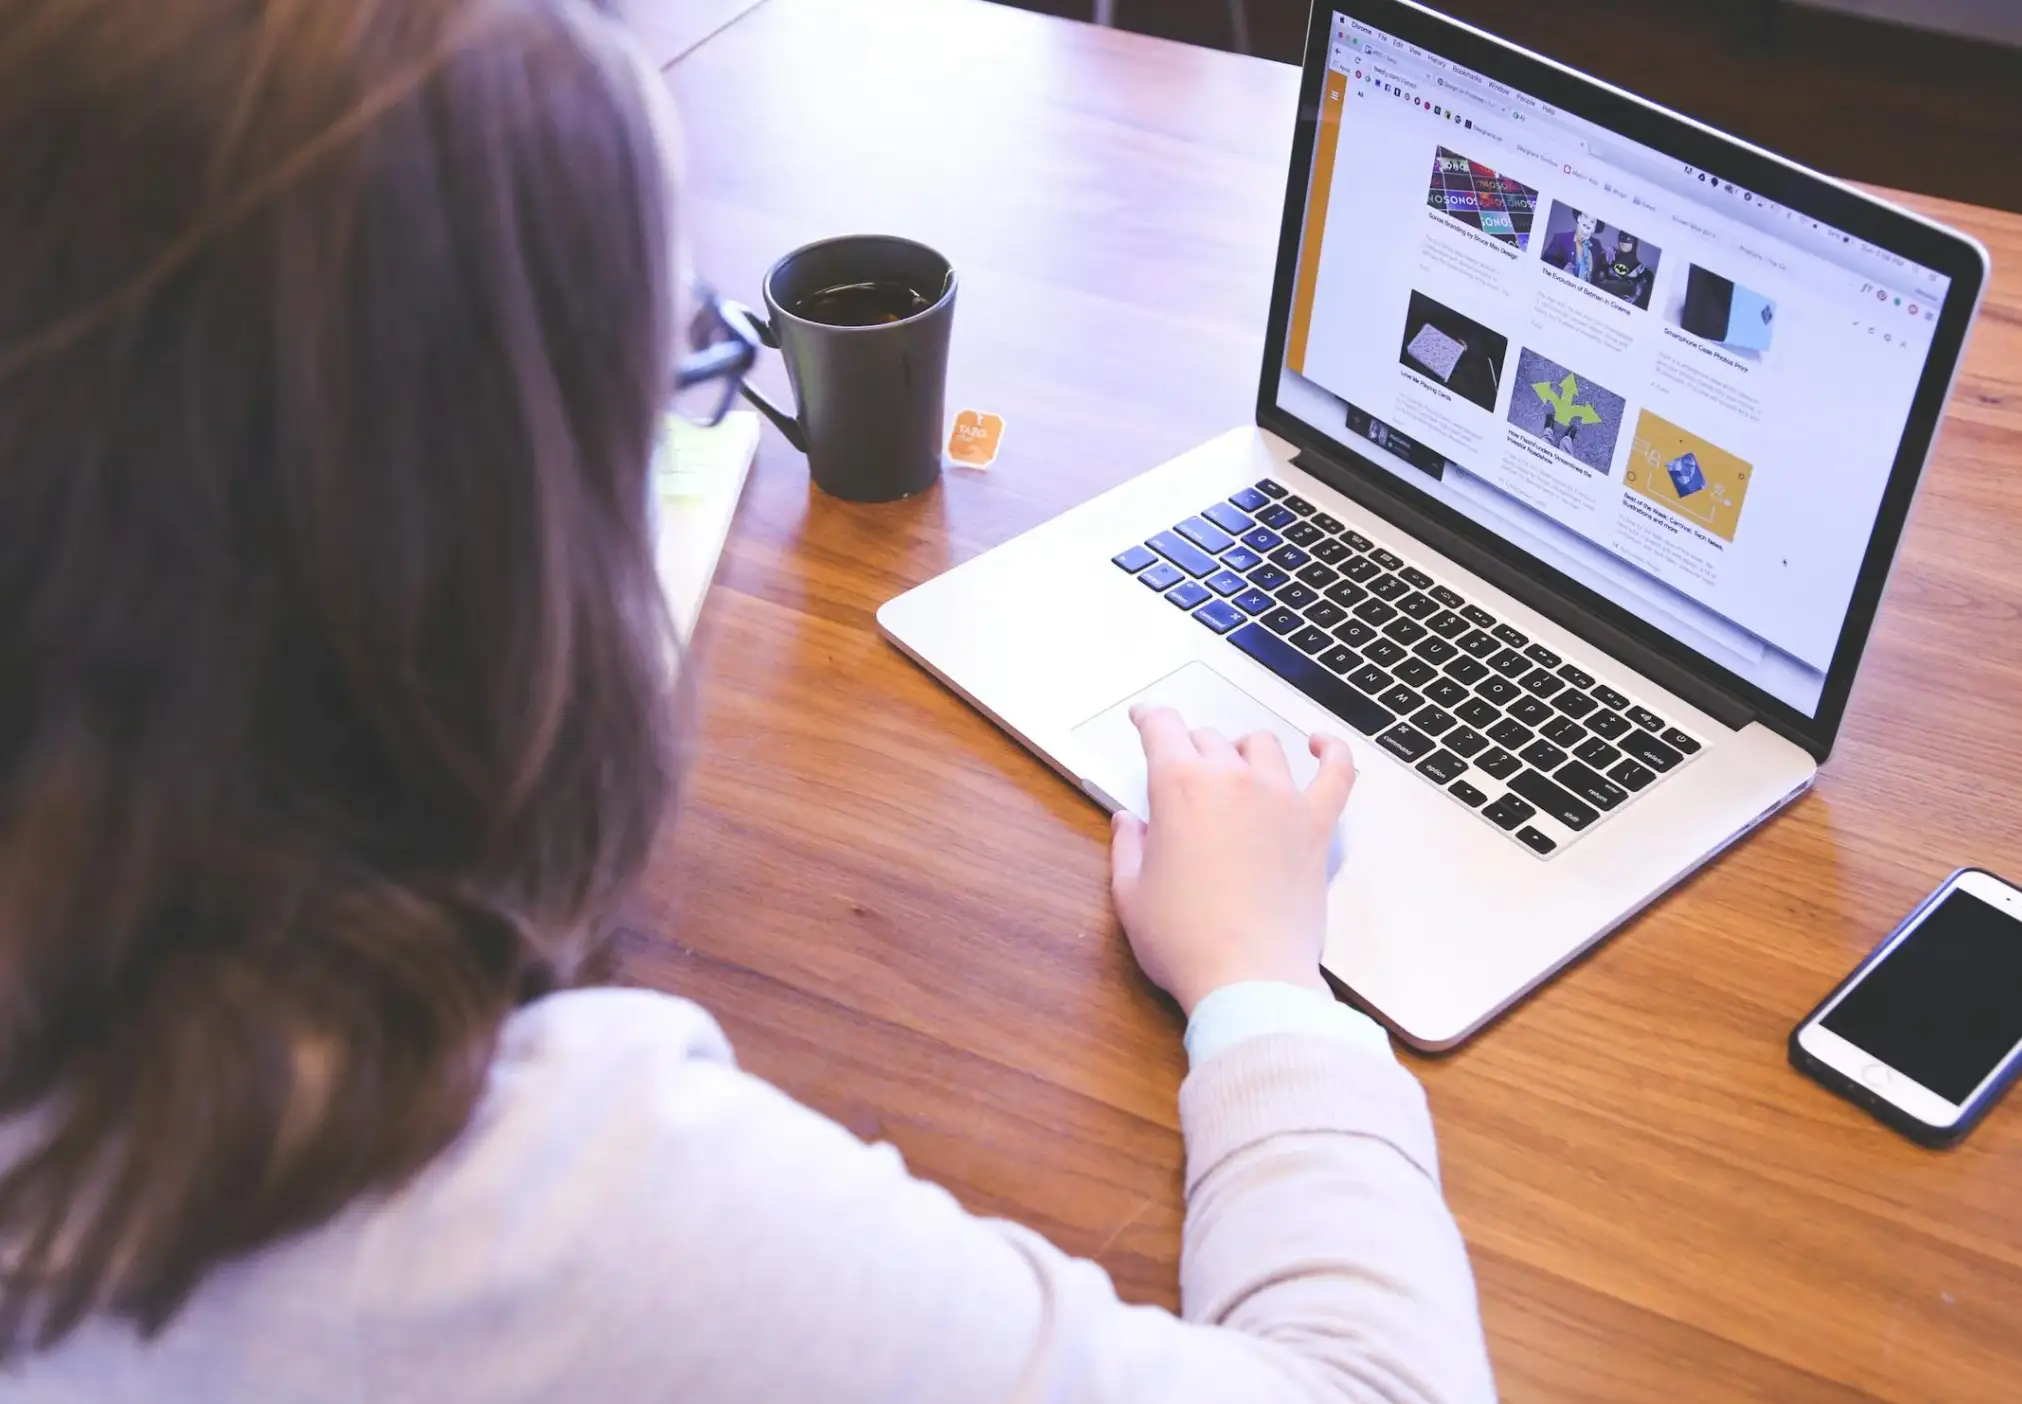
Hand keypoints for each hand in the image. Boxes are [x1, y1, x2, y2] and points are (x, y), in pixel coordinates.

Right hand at [1109, 705, 1356, 1015]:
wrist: (1249, 977)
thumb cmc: (1187, 942)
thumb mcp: (1131, 895)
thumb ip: (1127, 848)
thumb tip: (1129, 823)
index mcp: (1180, 787)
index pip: (1162, 728)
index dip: (1149, 717)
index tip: (1146, 718)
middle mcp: (1233, 780)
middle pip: (1209, 738)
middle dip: (1190, 748)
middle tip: (1183, 771)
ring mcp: (1281, 799)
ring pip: (1262, 746)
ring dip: (1242, 750)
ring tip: (1235, 766)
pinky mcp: (1316, 826)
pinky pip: (1336, 773)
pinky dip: (1331, 752)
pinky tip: (1321, 745)